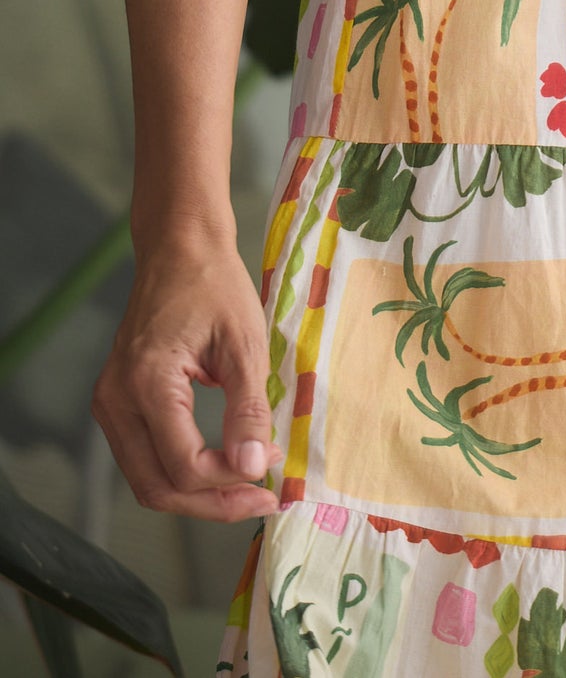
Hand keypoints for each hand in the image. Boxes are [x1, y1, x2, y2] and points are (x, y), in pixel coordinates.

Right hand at [92, 240, 282, 519]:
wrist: (180, 247)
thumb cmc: (215, 284)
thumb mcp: (244, 343)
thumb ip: (247, 408)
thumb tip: (254, 467)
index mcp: (146, 383)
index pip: (182, 465)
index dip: (228, 482)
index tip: (271, 470)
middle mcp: (116, 400)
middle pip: (156, 486)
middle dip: (212, 503)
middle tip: (262, 498)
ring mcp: (110, 403)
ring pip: (147, 479)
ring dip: (196, 493)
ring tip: (247, 487)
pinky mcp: (116, 403)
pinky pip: (144, 457)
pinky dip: (181, 470)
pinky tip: (220, 465)